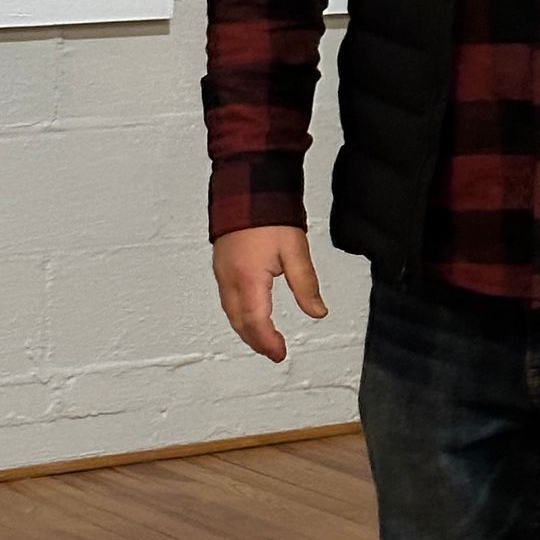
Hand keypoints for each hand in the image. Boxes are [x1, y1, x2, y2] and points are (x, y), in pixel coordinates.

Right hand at [213, 225, 326, 362]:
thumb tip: (318, 312)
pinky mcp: (221, 264)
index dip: (268, 342)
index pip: (256, 322)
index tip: (281, 353)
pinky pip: (226, 298)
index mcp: (248, 278)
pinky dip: (238, 313)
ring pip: (231, 312)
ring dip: (246, 329)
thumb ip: (306, 284)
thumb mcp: (295, 250)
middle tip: (274, 351)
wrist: (247, 186)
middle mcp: (229, 278)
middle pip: (240, 322)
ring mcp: (222, 271)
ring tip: (264, 339)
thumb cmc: (269, 214)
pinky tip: (249, 313)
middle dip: (256, 341)